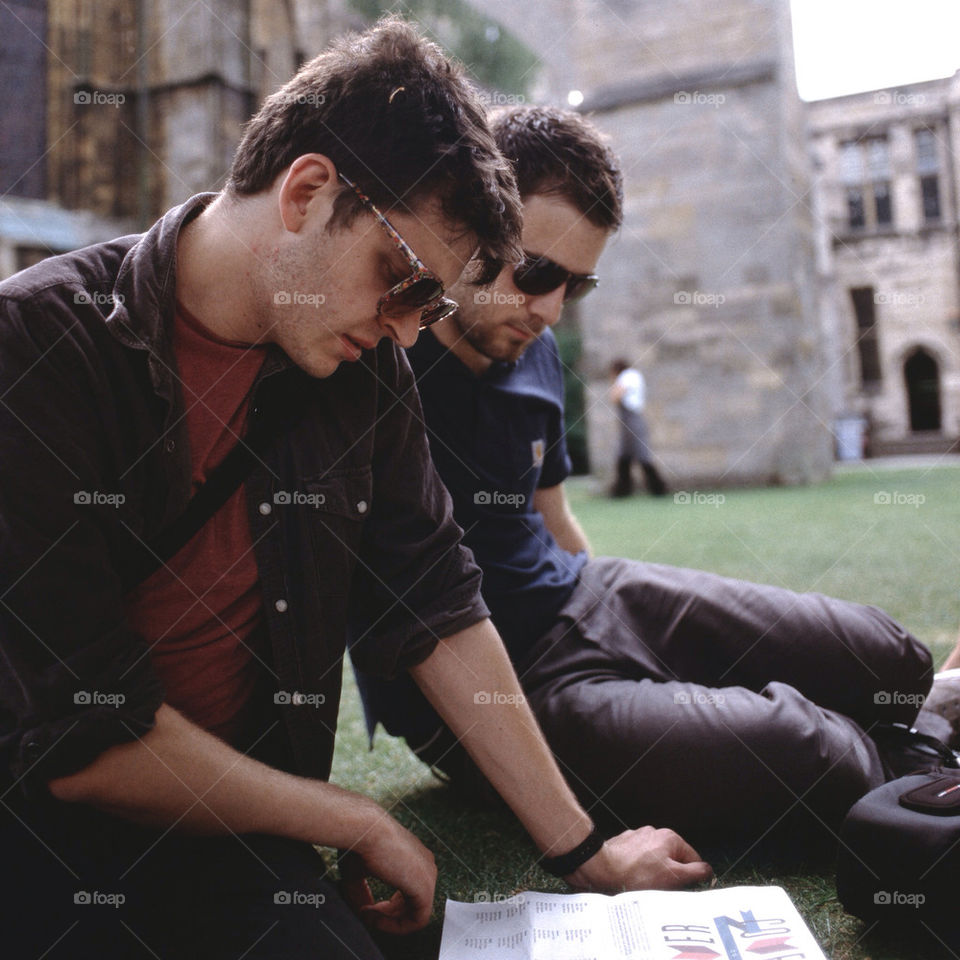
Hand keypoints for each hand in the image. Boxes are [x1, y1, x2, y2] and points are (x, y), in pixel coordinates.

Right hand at [339, 809, 436, 934]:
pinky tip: (376, 917)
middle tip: (366, 913)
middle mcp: (426, 866)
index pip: (408, 893)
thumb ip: (362, 893)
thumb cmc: (360, 842)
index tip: (366, 908)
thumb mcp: (358, 872)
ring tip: (368, 914)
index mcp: (415, 858)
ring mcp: (428, 876)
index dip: (387, 908)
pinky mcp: (426, 888)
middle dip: (388, 916)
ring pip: (416, 916)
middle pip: (412, 905)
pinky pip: (417, 921)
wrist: (365, 830)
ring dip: (389, 922)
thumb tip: (363, 913)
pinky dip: (396, 926)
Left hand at [564, 825, 712, 891]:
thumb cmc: (637, 873)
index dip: (691, 876)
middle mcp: (654, 832)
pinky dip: (638, 870)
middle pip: (673, 859)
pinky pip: (637, 860)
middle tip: (663, 889)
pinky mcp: (623, 845)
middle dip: (670, 875)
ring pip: (654, 860)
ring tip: (645, 886)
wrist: (602, 867)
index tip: (684, 888)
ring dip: (654, 873)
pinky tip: (632, 879)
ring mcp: (637, 837)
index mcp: (670, 837)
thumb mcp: (673, 876)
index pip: (693, 858)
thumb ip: (695, 872)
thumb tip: (707, 869)